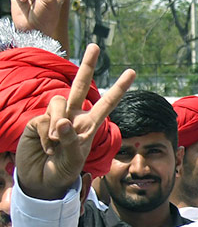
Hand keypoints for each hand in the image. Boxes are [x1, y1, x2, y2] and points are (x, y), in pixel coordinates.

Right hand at [15, 44, 134, 200]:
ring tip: (55, 144)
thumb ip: (70, 139)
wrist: (42, 180)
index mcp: (90, 124)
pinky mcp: (37, 121)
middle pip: (80, 86)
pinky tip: (46, 147)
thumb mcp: (73, 158)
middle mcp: (73, 116)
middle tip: (95, 46)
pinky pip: (43, 120)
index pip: (107, 103)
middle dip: (88, 65)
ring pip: (59, 103)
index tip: (132, 71)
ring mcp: (54, 117)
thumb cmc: (63, 170)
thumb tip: (63, 120)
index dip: (119, 88)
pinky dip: (46, 136)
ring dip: (58, 124)